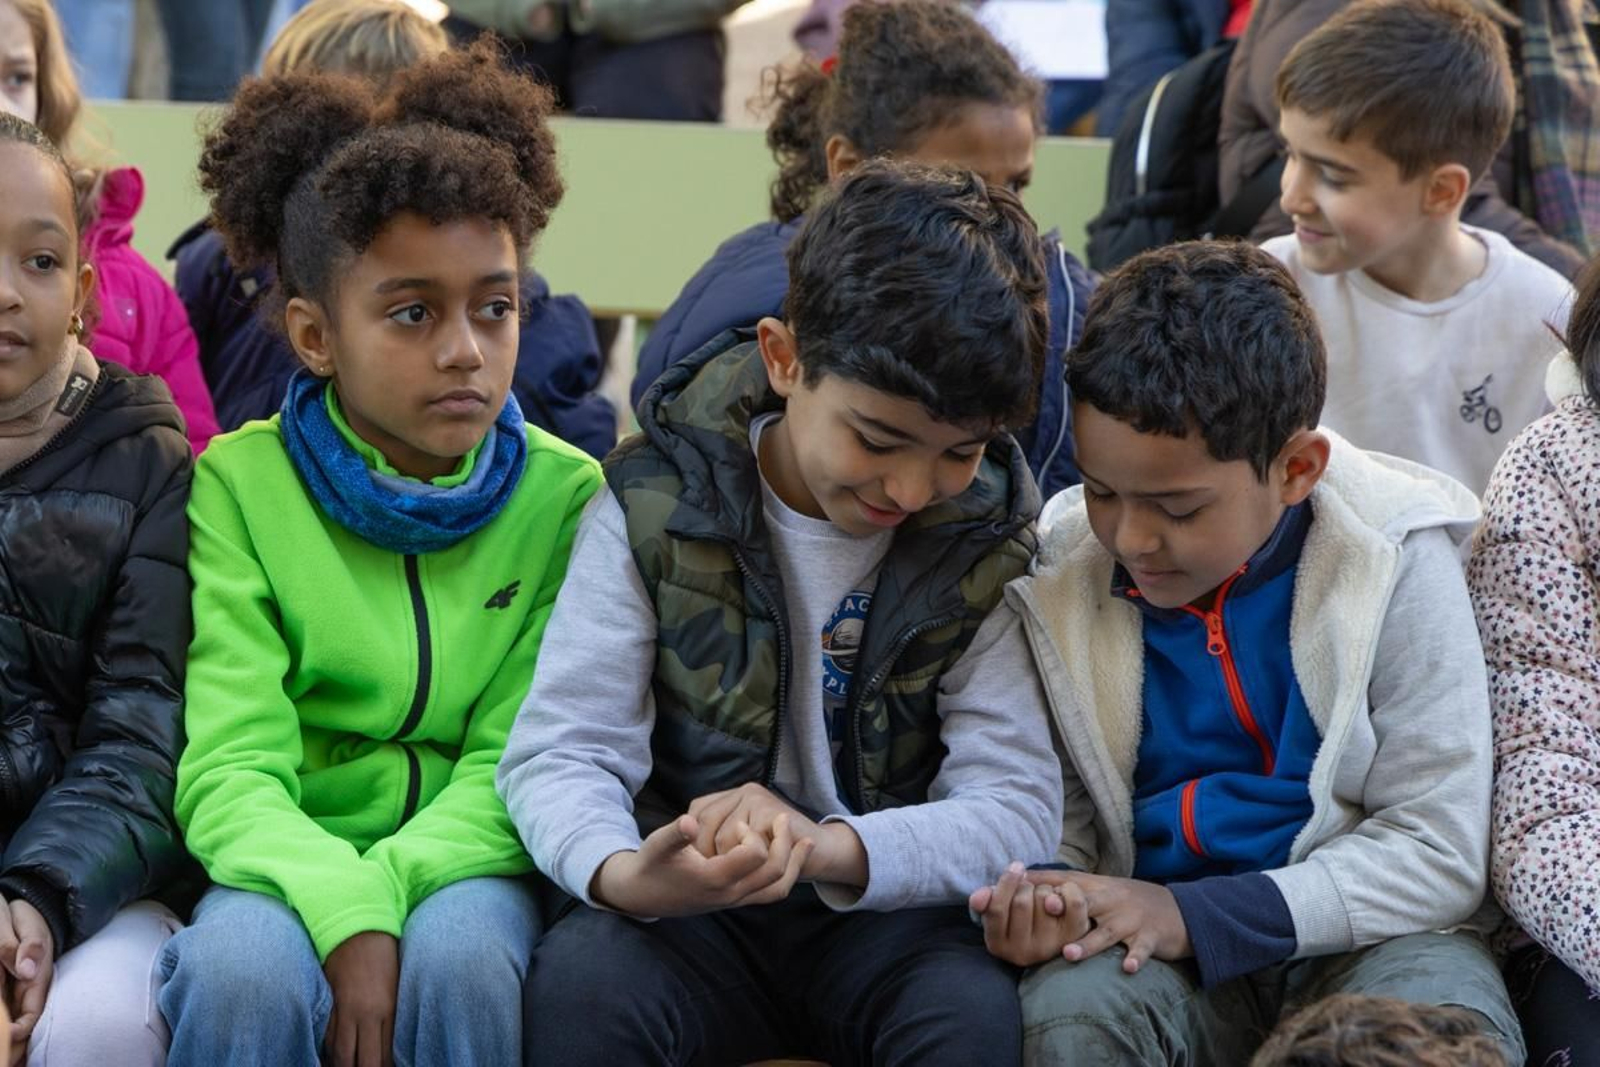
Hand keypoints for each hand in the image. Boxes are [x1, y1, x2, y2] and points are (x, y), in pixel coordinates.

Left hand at [0, 899, 51, 1062]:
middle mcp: (31, 985)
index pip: (31, 1012)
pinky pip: (9, 1010)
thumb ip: (23, 945)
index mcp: (38, 973)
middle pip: (25, 1023)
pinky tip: (0, 1037)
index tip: (6, 1036)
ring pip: (16, 1020)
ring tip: (5, 1059)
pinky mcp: (12, 986)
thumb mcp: (19, 923)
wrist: (29, 903)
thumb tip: (27, 969)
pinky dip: (5, 1025)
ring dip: (8, 1040)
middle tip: (6, 1062)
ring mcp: (21, 987)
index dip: (19, 1030)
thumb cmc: (21, 913)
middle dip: (15, 1048)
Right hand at [323, 931, 398, 1066]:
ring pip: (341, 1054)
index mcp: (389, 1009)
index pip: (384, 1055)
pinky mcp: (329, 1003)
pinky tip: (333, 1058)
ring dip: (344, 1066)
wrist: (357, 928)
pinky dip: (330, 1051)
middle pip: (363, 1061)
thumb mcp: (397, 986)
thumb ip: (391, 1016)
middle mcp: (367, 1014)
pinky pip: (327, 1037)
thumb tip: (389, 1044)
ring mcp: (345, 1010)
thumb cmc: (384, 954)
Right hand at [591, 813, 812, 917]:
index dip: (751, 833)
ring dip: (794, 863)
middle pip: (775, 872)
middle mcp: (730, 894)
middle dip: (785, 843)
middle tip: (783, 818)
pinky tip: (788, 856)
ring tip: (805, 841)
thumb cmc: (651, 865)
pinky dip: (785, 875)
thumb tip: (689, 821)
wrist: (642, 895)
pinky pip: (770, 893)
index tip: (736, 822)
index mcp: (714, 879)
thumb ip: (675, 834)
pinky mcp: (736, 901)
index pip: (754, 855)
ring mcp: (735, 901)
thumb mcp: (657, 846)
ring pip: (779, 888)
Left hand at [688, 783, 867, 886]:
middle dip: (707, 853)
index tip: (702, 863)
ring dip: (727, 860)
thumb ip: (716, 835)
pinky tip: (758, 865)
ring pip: (723, 837)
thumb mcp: (739, 840)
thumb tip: (687, 843)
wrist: (819, 849)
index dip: (694, 840)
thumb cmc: (774, 850)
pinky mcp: (771, 812)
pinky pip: (744, 844)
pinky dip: (748, 861)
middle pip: (705, 823)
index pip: (697, 812)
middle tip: (716, 870)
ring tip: (738, 868)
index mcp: (734, 794)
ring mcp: (759, 799)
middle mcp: (744, 790)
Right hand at [969, 862, 1090, 966]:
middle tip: (1029, 890)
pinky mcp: (1073, 938)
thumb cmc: (1021, 918)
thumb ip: (985, 901)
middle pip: (1021, 901)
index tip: (1017, 866)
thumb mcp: (998, 911)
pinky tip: (1062, 894)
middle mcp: (1022, 953)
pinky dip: (1069, 888)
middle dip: (1026, 886)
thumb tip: (978, 896)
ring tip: (1044, 898)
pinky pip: (1073, 902)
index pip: (997, 909)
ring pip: (1045, 898)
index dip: (1006, 882)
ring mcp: (1048, 948)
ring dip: (1046, 888)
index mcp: (998, 945)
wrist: (1053, 934)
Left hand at [1038, 872, 1191, 973]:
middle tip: (1043, 908)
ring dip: (1089, 943)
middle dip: (1065, 905)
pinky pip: (1142, 949)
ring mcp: (1132, 919)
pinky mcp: (1151, 936)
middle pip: (1085, 902)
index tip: (1018, 882)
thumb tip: (1030, 892)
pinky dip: (1135, 958)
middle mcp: (1112, 900)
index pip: (1067, 881)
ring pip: (1107, 931)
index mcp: (1098, 888)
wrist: (1179, 910)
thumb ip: (1071, 892)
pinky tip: (1127, 968)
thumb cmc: (1129, 904)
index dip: (1044, 881)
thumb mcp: (1102, 892)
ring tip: (1069, 954)